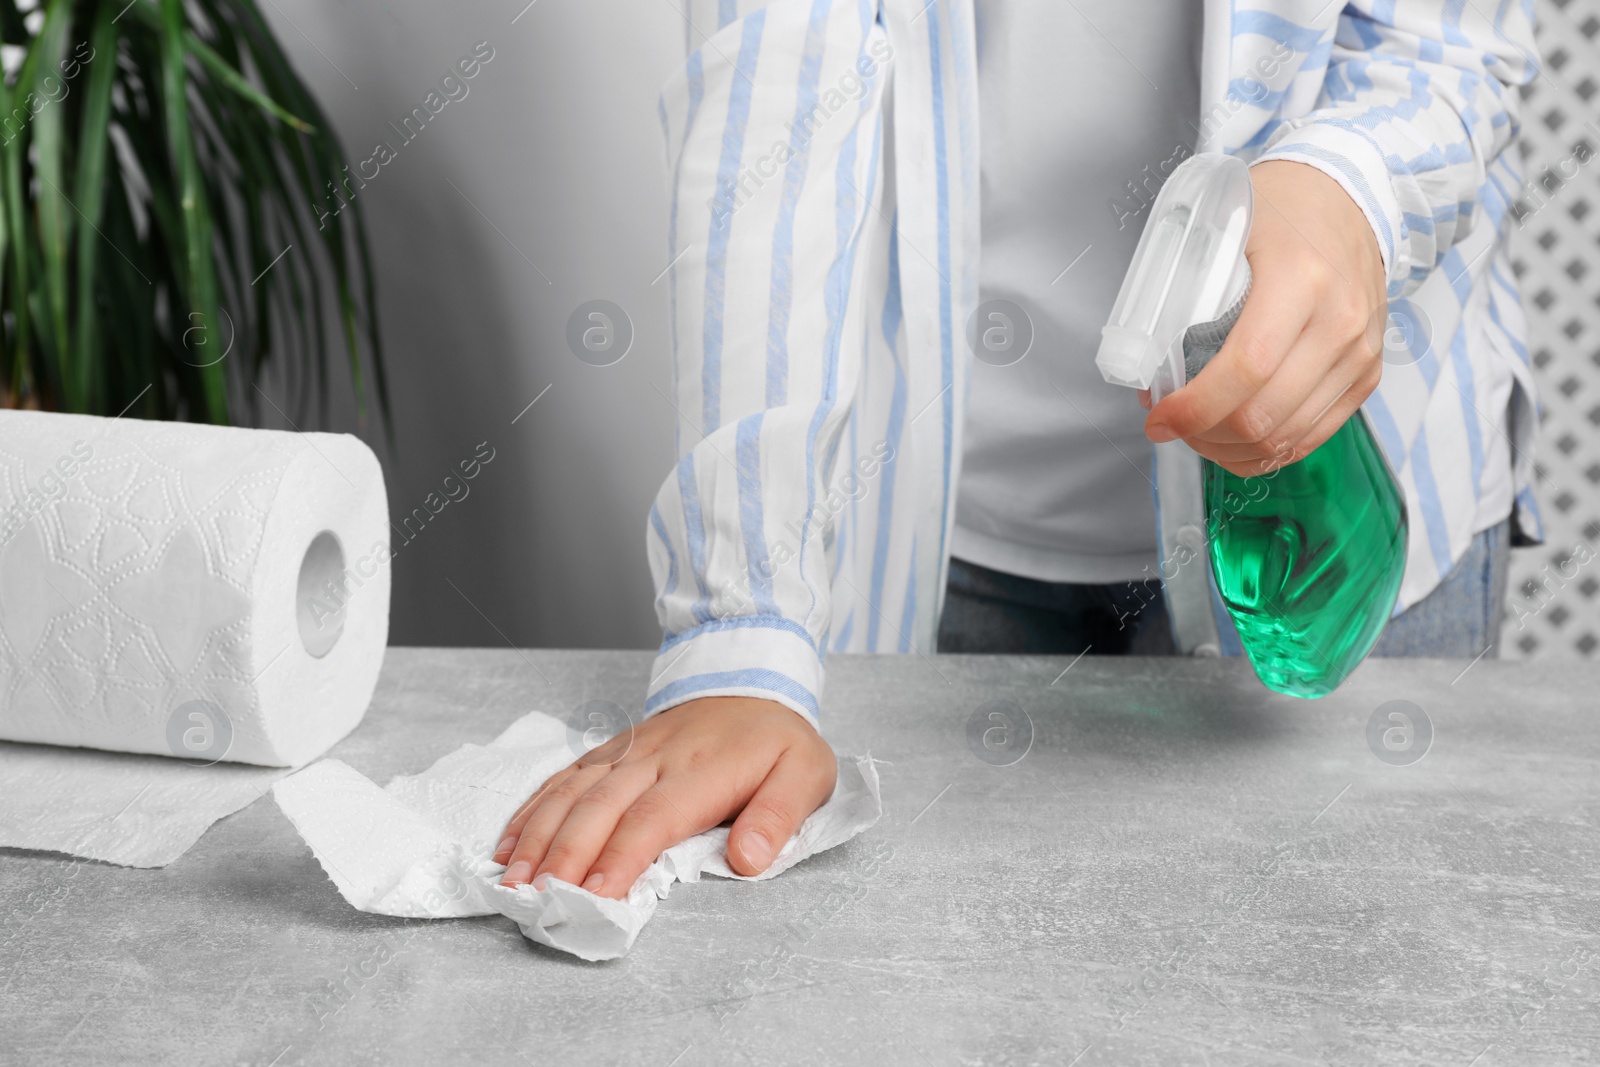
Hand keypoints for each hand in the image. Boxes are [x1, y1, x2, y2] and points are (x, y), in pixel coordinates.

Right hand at [493, 695, 837, 899]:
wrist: (751, 677)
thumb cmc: (776, 739)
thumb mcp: (806, 773)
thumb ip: (779, 816)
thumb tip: (749, 860)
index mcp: (702, 770)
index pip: (653, 818)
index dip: (621, 858)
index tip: (596, 896)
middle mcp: (654, 759)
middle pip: (599, 808)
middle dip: (564, 855)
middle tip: (536, 899)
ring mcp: (625, 752)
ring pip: (571, 793)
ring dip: (537, 836)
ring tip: (511, 880)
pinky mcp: (609, 751)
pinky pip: (563, 779)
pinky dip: (532, 810)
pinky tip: (508, 842)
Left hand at [1142, 159, 1387, 476]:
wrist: (1350, 196)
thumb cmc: (1280, 211)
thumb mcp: (1222, 234)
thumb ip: (1186, 297)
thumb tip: (1153, 375)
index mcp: (1300, 280)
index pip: (1245, 369)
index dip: (1195, 409)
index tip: (1160, 418)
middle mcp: (1340, 321)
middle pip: (1264, 415)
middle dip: (1205, 436)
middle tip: (1173, 427)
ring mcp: (1359, 352)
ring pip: (1287, 436)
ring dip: (1232, 450)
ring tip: (1199, 435)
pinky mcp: (1367, 372)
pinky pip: (1314, 434)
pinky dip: (1269, 450)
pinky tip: (1236, 441)